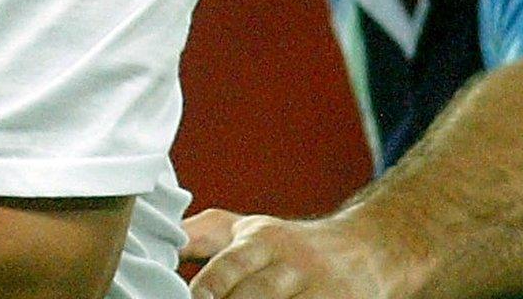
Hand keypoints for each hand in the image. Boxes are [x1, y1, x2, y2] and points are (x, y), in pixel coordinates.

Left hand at [185, 211, 401, 298]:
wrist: (365, 250)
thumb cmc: (290, 245)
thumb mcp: (248, 230)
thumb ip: (202, 236)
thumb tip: (157, 241)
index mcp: (264, 240)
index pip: (229, 266)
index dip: (206, 288)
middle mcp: (294, 263)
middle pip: (255, 296)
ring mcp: (321, 291)